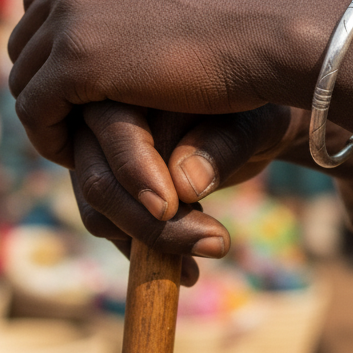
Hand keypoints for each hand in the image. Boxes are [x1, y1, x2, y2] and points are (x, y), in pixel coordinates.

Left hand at [7, 0, 352, 167]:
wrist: (276, 26)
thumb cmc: (254, 12)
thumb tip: (147, 6)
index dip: (59, 47)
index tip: (82, 87)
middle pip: (28, 36)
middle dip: (46, 80)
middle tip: (74, 121)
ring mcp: (71, 13)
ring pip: (26, 75)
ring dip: (46, 113)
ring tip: (78, 143)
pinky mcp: (75, 61)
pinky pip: (35, 109)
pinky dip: (49, 138)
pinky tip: (80, 158)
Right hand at [71, 102, 300, 283]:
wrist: (253, 126)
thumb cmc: (254, 114)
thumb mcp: (253, 125)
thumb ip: (221, 146)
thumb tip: (183, 185)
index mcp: (132, 83)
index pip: (115, 130)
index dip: (138, 173)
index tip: (171, 208)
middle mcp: (103, 115)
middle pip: (98, 177)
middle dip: (147, 223)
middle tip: (215, 244)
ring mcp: (99, 153)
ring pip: (98, 210)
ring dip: (147, 245)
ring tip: (212, 251)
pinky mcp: (110, 186)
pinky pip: (110, 226)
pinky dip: (144, 252)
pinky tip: (188, 269)